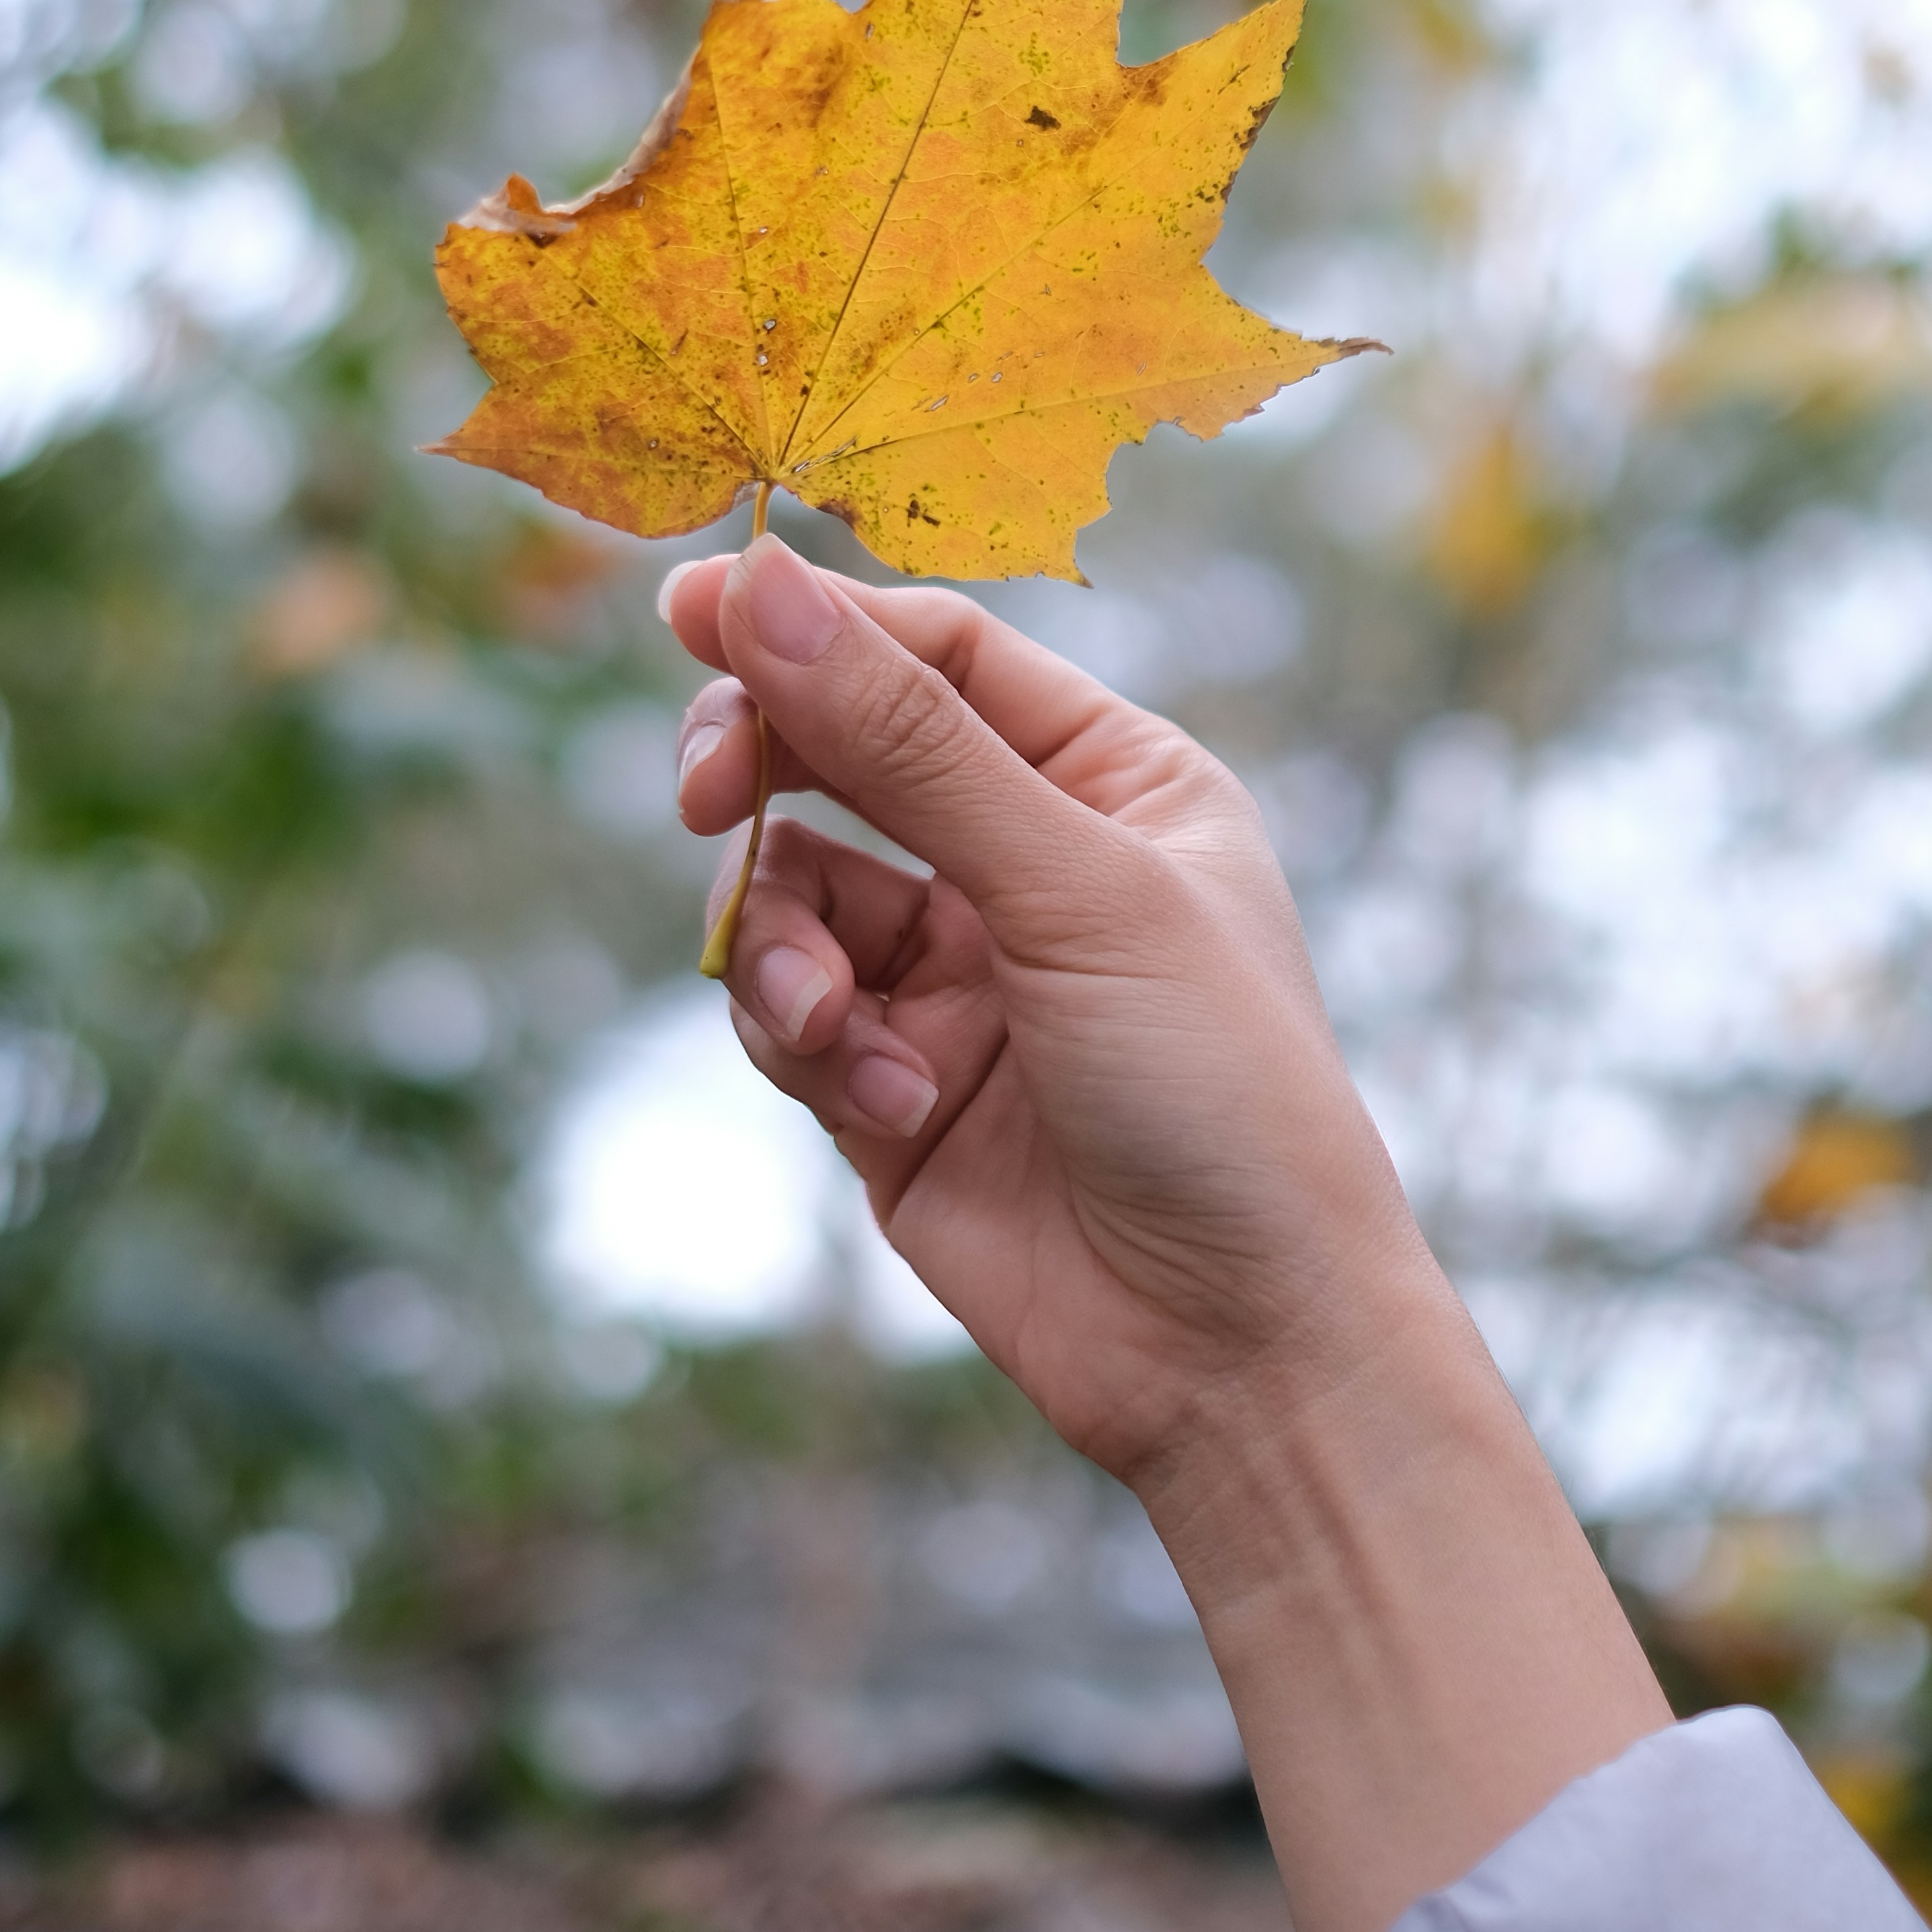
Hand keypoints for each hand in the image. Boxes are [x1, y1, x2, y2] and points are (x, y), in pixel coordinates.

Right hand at [665, 534, 1670, 1931]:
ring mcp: (956, 975)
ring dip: (783, 945)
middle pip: (839, 753)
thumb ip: (907, 740)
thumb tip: (764, 581)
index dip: (814, 621)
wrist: (1244, 1350)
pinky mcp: (892, 1087)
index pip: (936, 652)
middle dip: (764, 767)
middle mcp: (1029, 860)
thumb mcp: (1073, 888)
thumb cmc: (1220, 1094)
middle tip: (708, 790)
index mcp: (1112, 778)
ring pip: (792, 894)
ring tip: (831, 1021)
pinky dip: (811, 1046)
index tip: (687, 606)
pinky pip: (789, 1015)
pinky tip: (885, 1102)